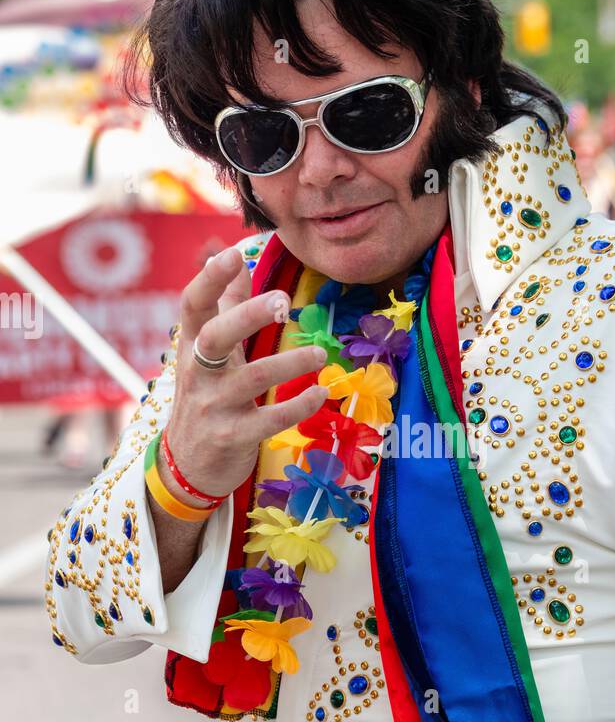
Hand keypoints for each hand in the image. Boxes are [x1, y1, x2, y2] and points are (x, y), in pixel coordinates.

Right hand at [159, 246, 329, 501]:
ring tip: (321, 352)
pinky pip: (269, 419)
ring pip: (252, 378)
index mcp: (191, 347)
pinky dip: (299, 405)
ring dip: (291, 362)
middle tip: (284, 301)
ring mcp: (213, 407)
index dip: (209, 279)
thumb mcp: (208, 353)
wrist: (186, 466)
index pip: (192, 305)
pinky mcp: (232, 437)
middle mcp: (198, 374)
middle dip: (249, 316)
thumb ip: (224, 306)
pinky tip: (322, 393)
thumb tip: (237, 261)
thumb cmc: (205, 397)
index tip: (232, 254)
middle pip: (217, 336)